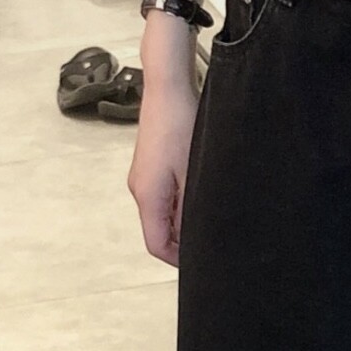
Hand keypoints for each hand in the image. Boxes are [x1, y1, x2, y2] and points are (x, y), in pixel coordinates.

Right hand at [129, 74, 198, 267]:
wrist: (167, 89)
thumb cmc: (181, 126)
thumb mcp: (192, 174)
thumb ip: (190, 211)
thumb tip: (193, 239)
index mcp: (148, 197)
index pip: (156, 245)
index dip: (177, 259)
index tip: (200, 261)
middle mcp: (139, 190)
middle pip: (158, 231)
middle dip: (182, 240)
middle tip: (211, 238)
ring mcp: (142, 178)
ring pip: (161, 214)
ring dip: (182, 220)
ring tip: (208, 213)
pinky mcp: (148, 166)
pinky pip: (162, 196)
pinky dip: (178, 203)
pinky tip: (197, 192)